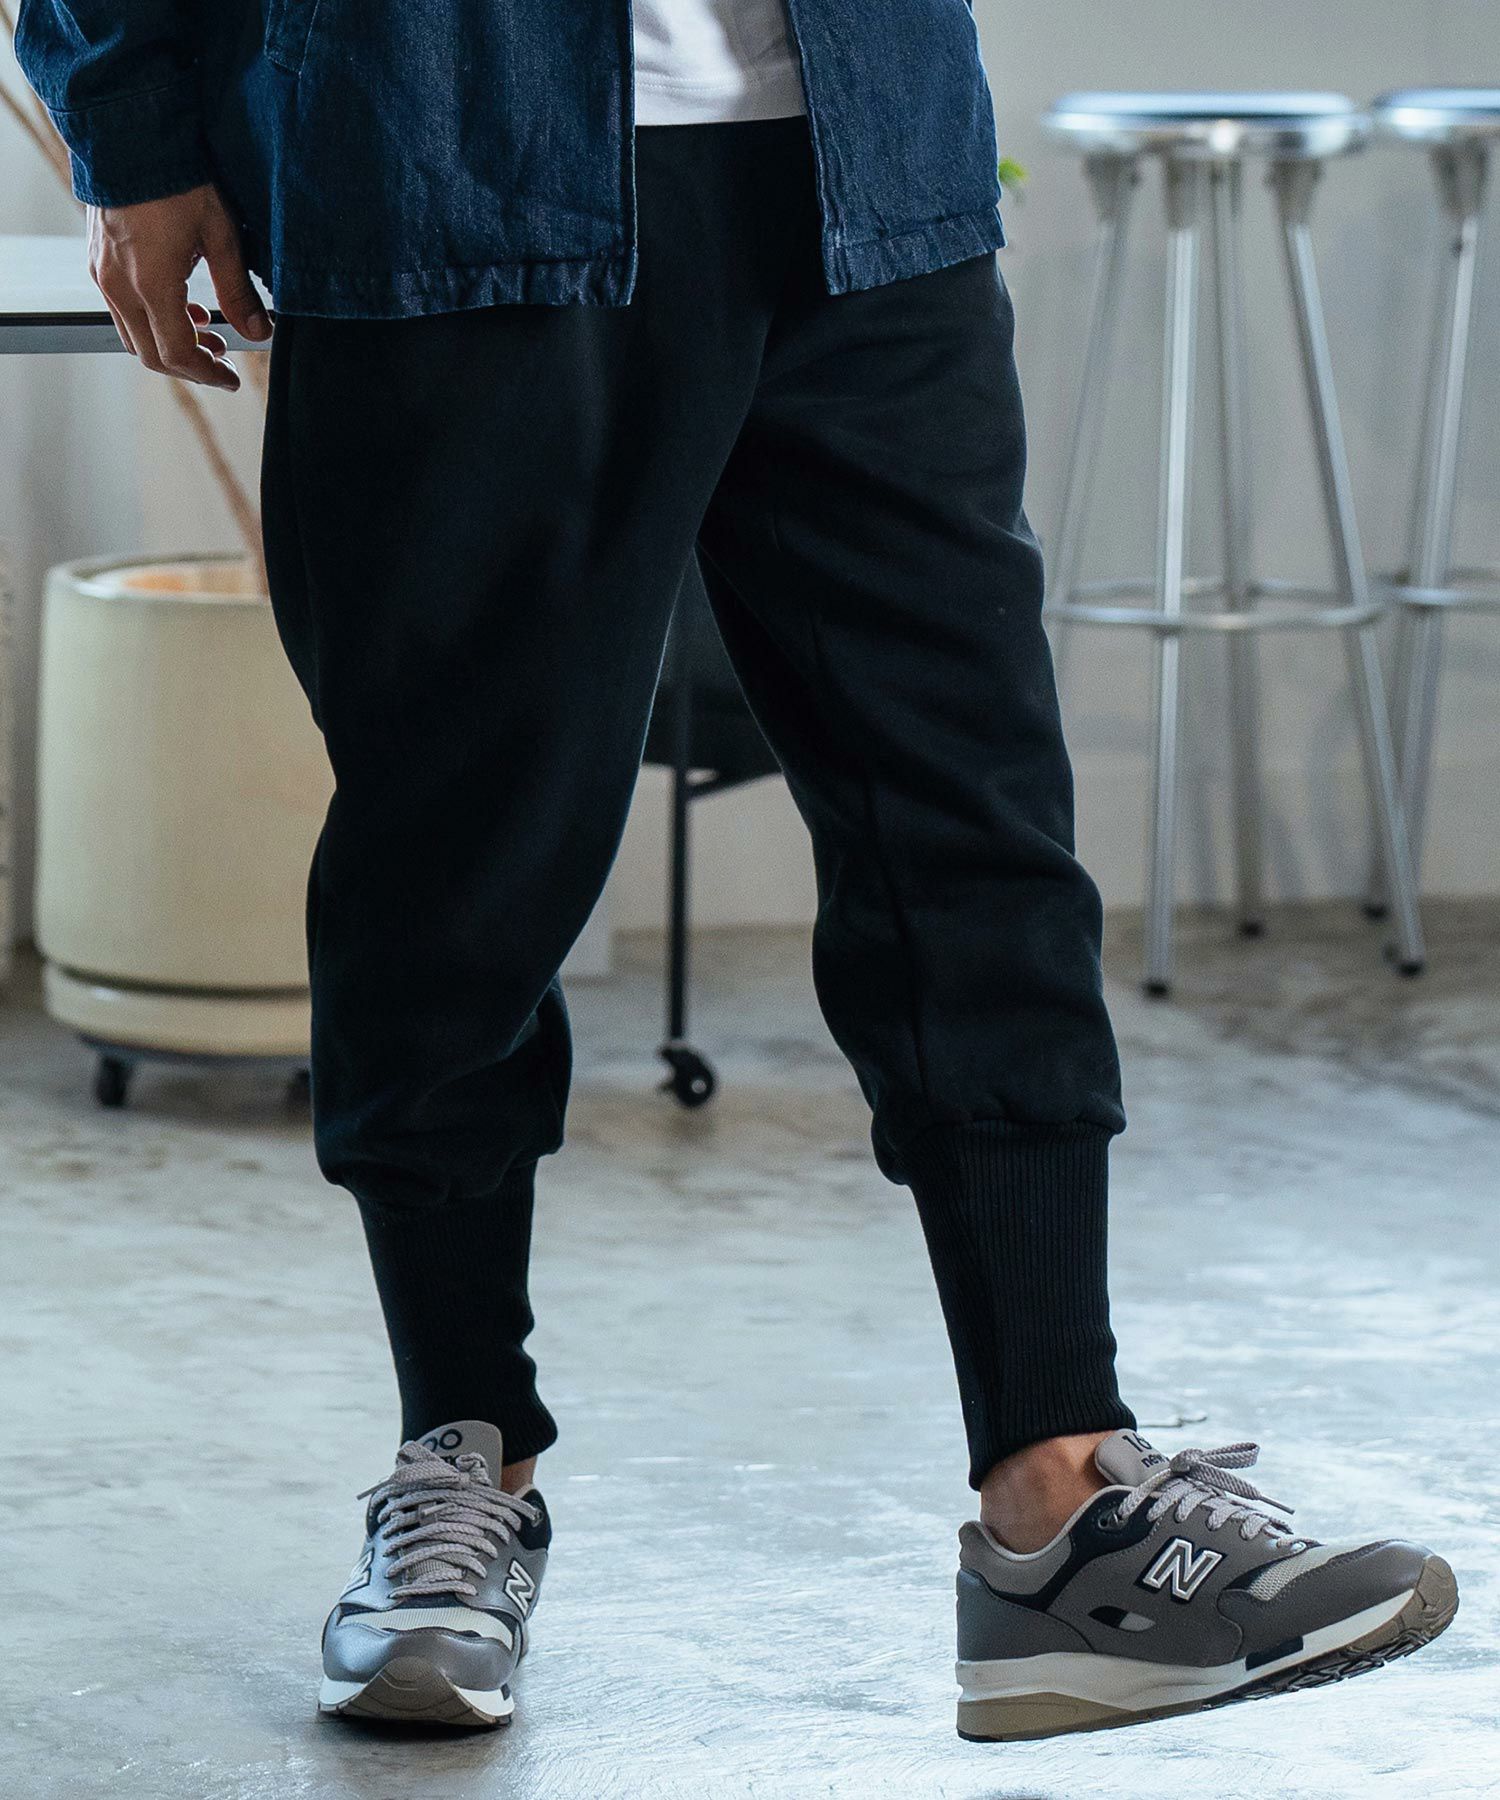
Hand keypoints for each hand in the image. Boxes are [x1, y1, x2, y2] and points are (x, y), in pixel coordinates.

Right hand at [88, 184, 273, 389]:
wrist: (130, 137)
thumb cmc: (178, 181)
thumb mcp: (221, 237)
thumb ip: (238, 292)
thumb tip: (260, 333)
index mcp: (151, 286)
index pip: (177, 355)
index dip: (208, 375)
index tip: (232, 379)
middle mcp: (119, 287)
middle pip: (151, 354)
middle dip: (190, 366)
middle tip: (222, 360)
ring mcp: (103, 275)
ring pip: (134, 335)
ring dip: (170, 344)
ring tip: (206, 333)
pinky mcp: (98, 262)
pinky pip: (123, 310)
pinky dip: (153, 320)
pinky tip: (182, 306)